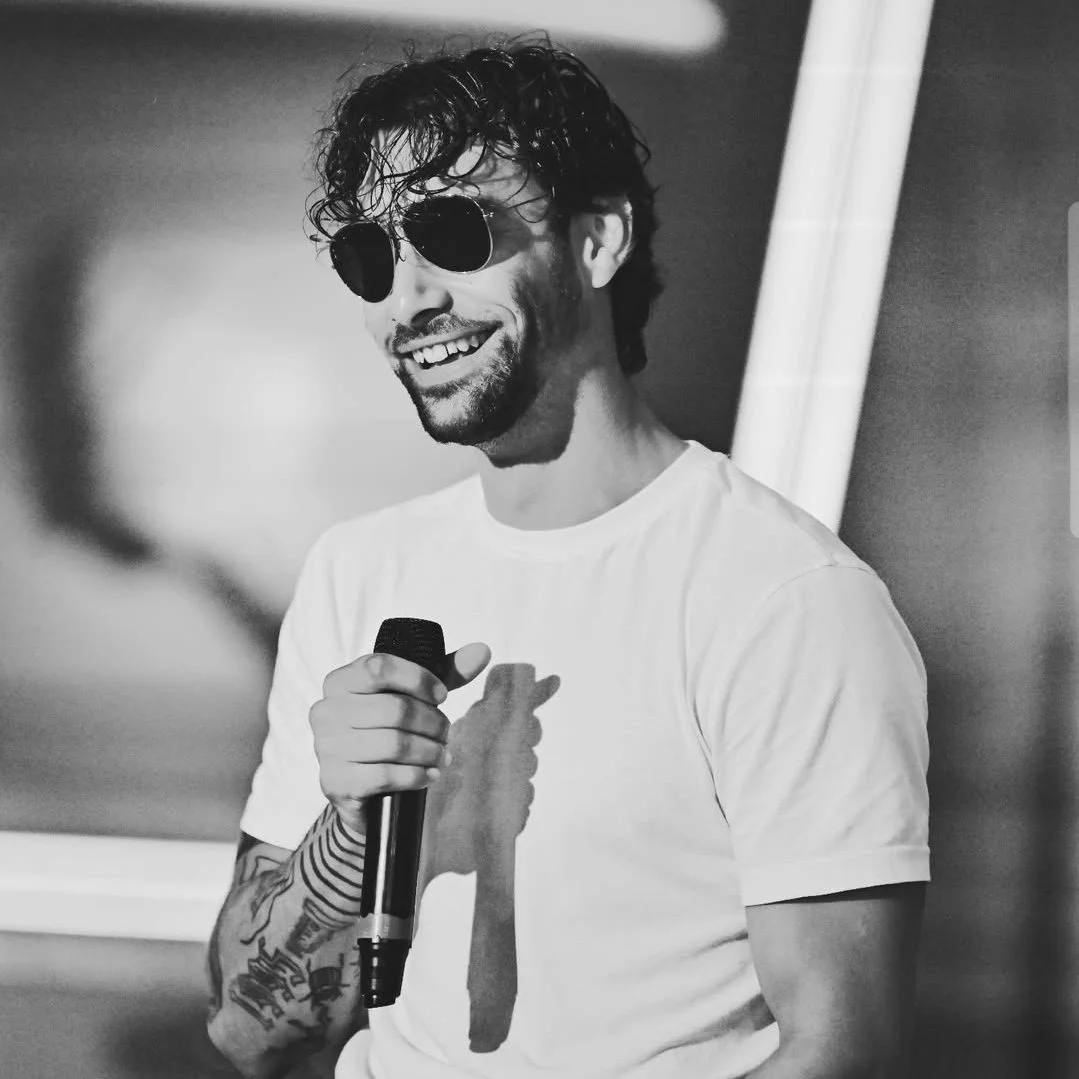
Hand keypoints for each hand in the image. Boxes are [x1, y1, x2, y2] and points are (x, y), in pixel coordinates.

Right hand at [310, 641, 491, 833]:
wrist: (362, 789)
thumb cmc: (388, 731)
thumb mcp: (415, 697)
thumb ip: (445, 673)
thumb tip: (482, 650)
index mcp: (340, 681)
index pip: (379, 666)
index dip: (419, 679)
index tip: (441, 695)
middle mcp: (325, 711)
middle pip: (394, 708)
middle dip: (432, 723)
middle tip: (446, 733)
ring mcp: (325, 747)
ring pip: (393, 743)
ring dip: (429, 751)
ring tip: (442, 755)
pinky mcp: (334, 781)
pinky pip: (384, 775)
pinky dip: (416, 775)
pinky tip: (428, 775)